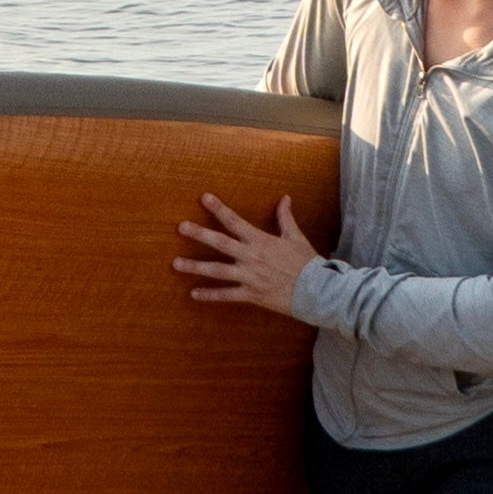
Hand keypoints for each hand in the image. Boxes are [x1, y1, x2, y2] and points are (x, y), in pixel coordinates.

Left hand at [175, 191, 322, 316]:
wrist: (316, 291)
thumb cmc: (306, 263)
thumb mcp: (295, 237)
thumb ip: (285, 218)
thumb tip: (285, 198)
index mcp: (261, 241)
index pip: (235, 221)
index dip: (219, 209)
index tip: (204, 198)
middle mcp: (251, 257)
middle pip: (220, 243)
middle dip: (199, 234)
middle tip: (181, 227)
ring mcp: (249, 277)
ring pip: (217, 271)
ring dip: (196, 267)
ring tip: (176, 264)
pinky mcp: (251, 295)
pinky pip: (226, 295)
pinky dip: (210, 295)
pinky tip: (193, 293)